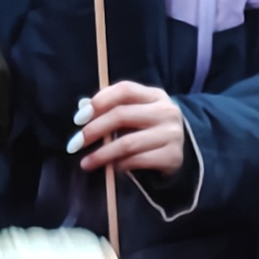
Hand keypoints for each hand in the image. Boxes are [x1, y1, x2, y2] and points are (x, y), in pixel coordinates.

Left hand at [69, 81, 186, 176]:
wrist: (183, 152)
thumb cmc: (151, 130)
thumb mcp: (137, 113)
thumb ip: (112, 108)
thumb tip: (82, 109)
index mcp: (155, 95)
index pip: (124, 90)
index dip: (99, 101)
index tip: (79, 118)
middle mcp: (166, 111)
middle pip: (122, 115)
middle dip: (93, 130)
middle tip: (75, 144)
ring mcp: (171, 134)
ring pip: (128, 143)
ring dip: (102, 154)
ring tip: (85, 163)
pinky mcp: (172, 156)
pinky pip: (138, 161)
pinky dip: (120, 165)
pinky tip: (111, 169)